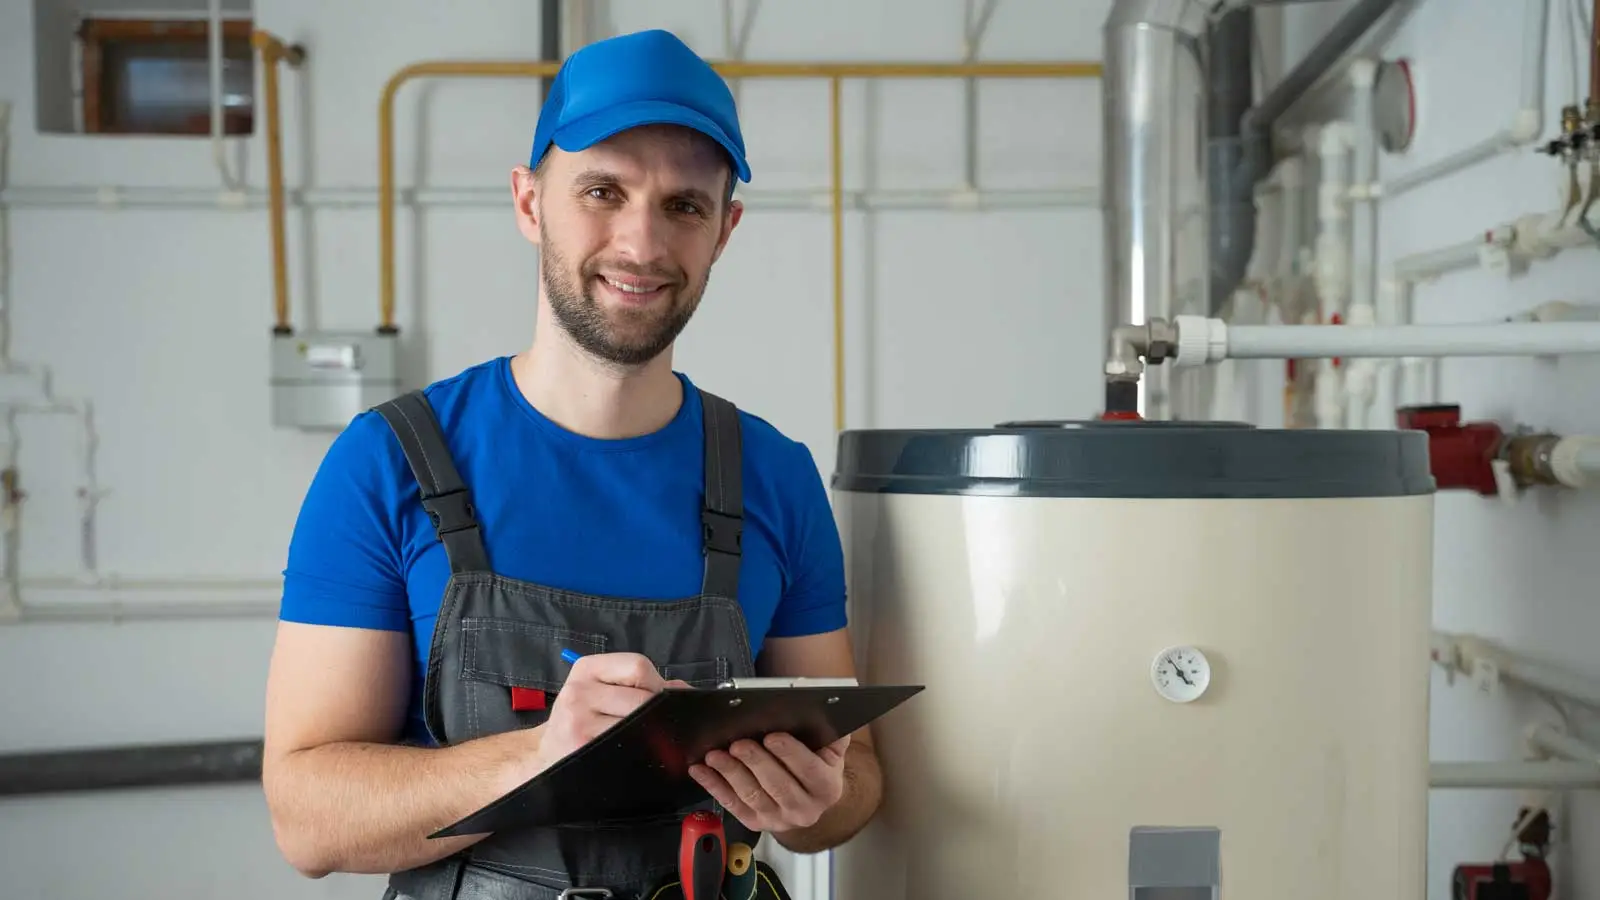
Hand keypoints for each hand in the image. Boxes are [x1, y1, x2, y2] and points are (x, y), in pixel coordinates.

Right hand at [536, 653, 687, 766]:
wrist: (546, 756)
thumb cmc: (581, 720)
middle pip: (642, 698)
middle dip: (658, 713)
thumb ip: (643, 685)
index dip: (656, 685)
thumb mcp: (601, 691)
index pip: (638, 666)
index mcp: (586, 668)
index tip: (658, 701)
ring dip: (652, 734)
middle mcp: (579, 691)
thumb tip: (688, 691)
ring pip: (638, 724)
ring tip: (648, 740)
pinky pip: (628, 746)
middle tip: (659, 727)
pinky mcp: (582, 748)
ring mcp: (578, 721)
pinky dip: (640, 750)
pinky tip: (638, 753)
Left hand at [688, 732, 849, 833]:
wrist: (810, 797)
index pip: (809, 770)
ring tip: (715, 755)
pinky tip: (701, 771)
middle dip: (755, 762)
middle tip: (738, 744)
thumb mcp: (830, 748)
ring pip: (752, 796)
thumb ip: (829, 731)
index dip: (790, 753)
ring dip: (731, 774)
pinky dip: (714, 786)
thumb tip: (821, 707)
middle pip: (777, 786)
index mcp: (826, 787)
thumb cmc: (816, 763)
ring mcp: (778, 819)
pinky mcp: (756, 823)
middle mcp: (805, 809)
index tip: (772, 737)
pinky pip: (732, 805)